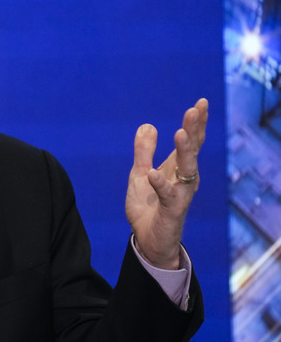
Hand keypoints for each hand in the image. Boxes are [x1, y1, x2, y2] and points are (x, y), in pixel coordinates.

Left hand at [125, 98, 208, 269]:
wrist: (148, 239)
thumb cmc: (148, 206)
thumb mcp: (140, 174)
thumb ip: (144, 151)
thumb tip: (148, 125)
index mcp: (178, 167)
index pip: (190, 141)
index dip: (196, 122)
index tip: (201, 102)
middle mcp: (185, 178)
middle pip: (192, 149)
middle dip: (194, 129)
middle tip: (195, 109)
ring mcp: (181, 193)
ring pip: (187, 169)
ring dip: (184, 151)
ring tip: (180, 132)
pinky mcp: (172, 210)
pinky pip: (167, 194)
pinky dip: (161, 183)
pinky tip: (153, 173)